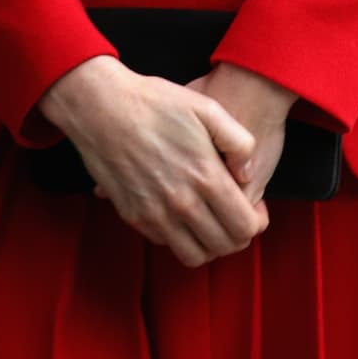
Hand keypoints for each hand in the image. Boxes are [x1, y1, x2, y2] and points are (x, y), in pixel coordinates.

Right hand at [39, 57, 270, 267]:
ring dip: (209, 245)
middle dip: (238, 236)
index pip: (244, 227)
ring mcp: (155, 215)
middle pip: (224, 247)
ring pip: (195, 256)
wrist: (101, 107)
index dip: (257, 223)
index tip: (254, 208)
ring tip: (210, 222)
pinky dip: (180, 238)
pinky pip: (166, 244)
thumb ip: (239, 142)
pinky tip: (182, 214)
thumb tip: (246, 175)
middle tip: (235, 216)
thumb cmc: (155, 102)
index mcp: (205, 177)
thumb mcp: (208, 108)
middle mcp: (182, 204)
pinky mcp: (134, 216)